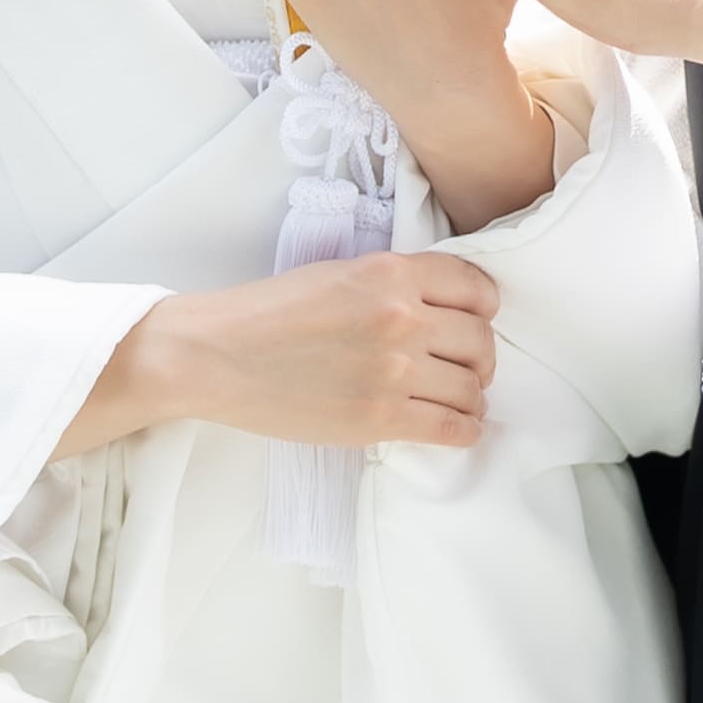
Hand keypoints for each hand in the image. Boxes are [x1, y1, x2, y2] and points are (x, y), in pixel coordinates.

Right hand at [56, 253, 500, 457]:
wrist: (219, 354)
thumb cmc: (270, 310)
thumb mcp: (340, 272)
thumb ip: (394, 284)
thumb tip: (442, 309)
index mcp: (391, 272)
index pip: (475, 288)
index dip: (483, 307)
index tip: (477, 319)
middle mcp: (401, 318)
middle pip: (480, 341)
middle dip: (478, 355)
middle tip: (464, 365)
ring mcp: (393, 372)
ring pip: (471, 387)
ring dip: (471, 394)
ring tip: (457, 398)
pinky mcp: (380, 420)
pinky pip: (452, 429)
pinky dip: (464, 429)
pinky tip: (456, 426)